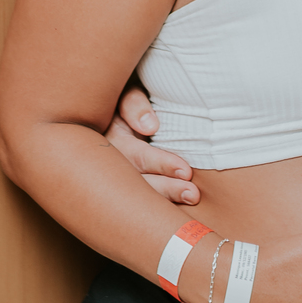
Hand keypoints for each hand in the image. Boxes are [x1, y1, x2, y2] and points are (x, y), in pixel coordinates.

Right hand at [107, 84, 198, 205]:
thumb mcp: (124, 93)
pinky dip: (158, 203)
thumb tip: (150, 127)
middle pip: (136, 182)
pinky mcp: (123, 184)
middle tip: (193, 194)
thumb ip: (133, 104)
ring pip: (137, 193)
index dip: (160, 164)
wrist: (112, 107)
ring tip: (191, 199)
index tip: (186, 171)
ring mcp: (113, 175)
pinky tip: (177, 209)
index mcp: (108, 138)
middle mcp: (108, 161)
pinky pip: (139, 197)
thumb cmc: (122, 96)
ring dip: (165, 198)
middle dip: (165, 189)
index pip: (135, 155)